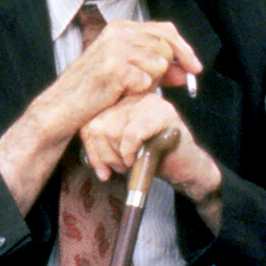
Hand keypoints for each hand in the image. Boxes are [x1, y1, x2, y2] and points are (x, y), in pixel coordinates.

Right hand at [43, 20, 201, 131]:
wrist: (64, 107)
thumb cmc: (96, 91)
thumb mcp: (129, 72)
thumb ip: (157, 67)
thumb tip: (187, 71)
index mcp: (121, 27)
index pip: (166, 30)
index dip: (184, 49)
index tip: (195, 68)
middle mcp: (119, 32)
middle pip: (167, 46)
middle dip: (169, 69)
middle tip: (158, 86)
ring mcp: (117, 47)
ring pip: (160, 64)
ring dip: (150, 82)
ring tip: (126, 88)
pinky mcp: (116, 66)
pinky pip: (148, 81)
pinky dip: (139, 92)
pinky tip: (120, 93)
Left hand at [78, 93, 222, 213]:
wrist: (187, 167)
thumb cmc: (155, 156)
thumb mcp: (121, 145)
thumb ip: (102, 137)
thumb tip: (77, 141)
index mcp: (122, 100)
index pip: (90, 119)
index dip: (91, 148)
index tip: (101, 168)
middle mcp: (134, 96)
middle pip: (98, 125)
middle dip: (104, 155)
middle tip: (120, 166)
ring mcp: (150, 102)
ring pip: (111, 130)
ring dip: (118, 156)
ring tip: (132, 162)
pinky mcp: (163, 114)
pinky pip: (130, 135)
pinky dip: (130, 153)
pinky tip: (138, 159)